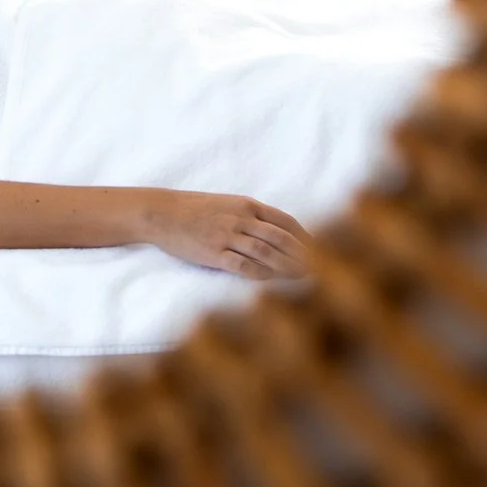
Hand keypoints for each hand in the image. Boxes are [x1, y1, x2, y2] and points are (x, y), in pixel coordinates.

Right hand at [140, 191, 312, 279]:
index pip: (286, 222)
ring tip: (305, 280)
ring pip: (265, 252)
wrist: (162, 213)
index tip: (324, 252)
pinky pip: (241, 265)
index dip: (307, 238)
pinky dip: (260, 274)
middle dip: (304, 256)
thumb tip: (281, 233)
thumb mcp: (229, 204)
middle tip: (323, 271)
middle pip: (281, 238)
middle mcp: (241, 219)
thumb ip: (253, 216)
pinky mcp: (212, 253)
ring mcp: (226, 236)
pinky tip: (273, 283)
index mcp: (247, 205)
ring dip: (288, 267)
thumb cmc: (196, 209)